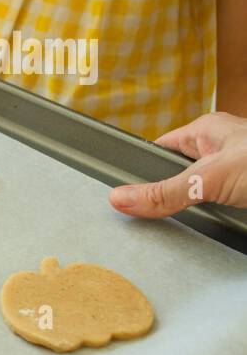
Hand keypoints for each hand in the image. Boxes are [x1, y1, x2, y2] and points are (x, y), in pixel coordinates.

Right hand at [110, 112, 246, 216]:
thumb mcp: (208, 178)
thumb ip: (165, 192)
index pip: (157, 149)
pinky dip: (212, 218)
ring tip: (184, 219)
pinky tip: (208, 223)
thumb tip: (121, 198)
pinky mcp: (242, 193)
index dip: (140, 169)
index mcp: (206, 131)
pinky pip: (216, 208)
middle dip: (167, 194)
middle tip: (153, 211)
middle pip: (175, 175)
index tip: (122, 190)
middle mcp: (219, 149)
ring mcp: (233, 172)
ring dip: (193, 209)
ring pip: (196, 194)